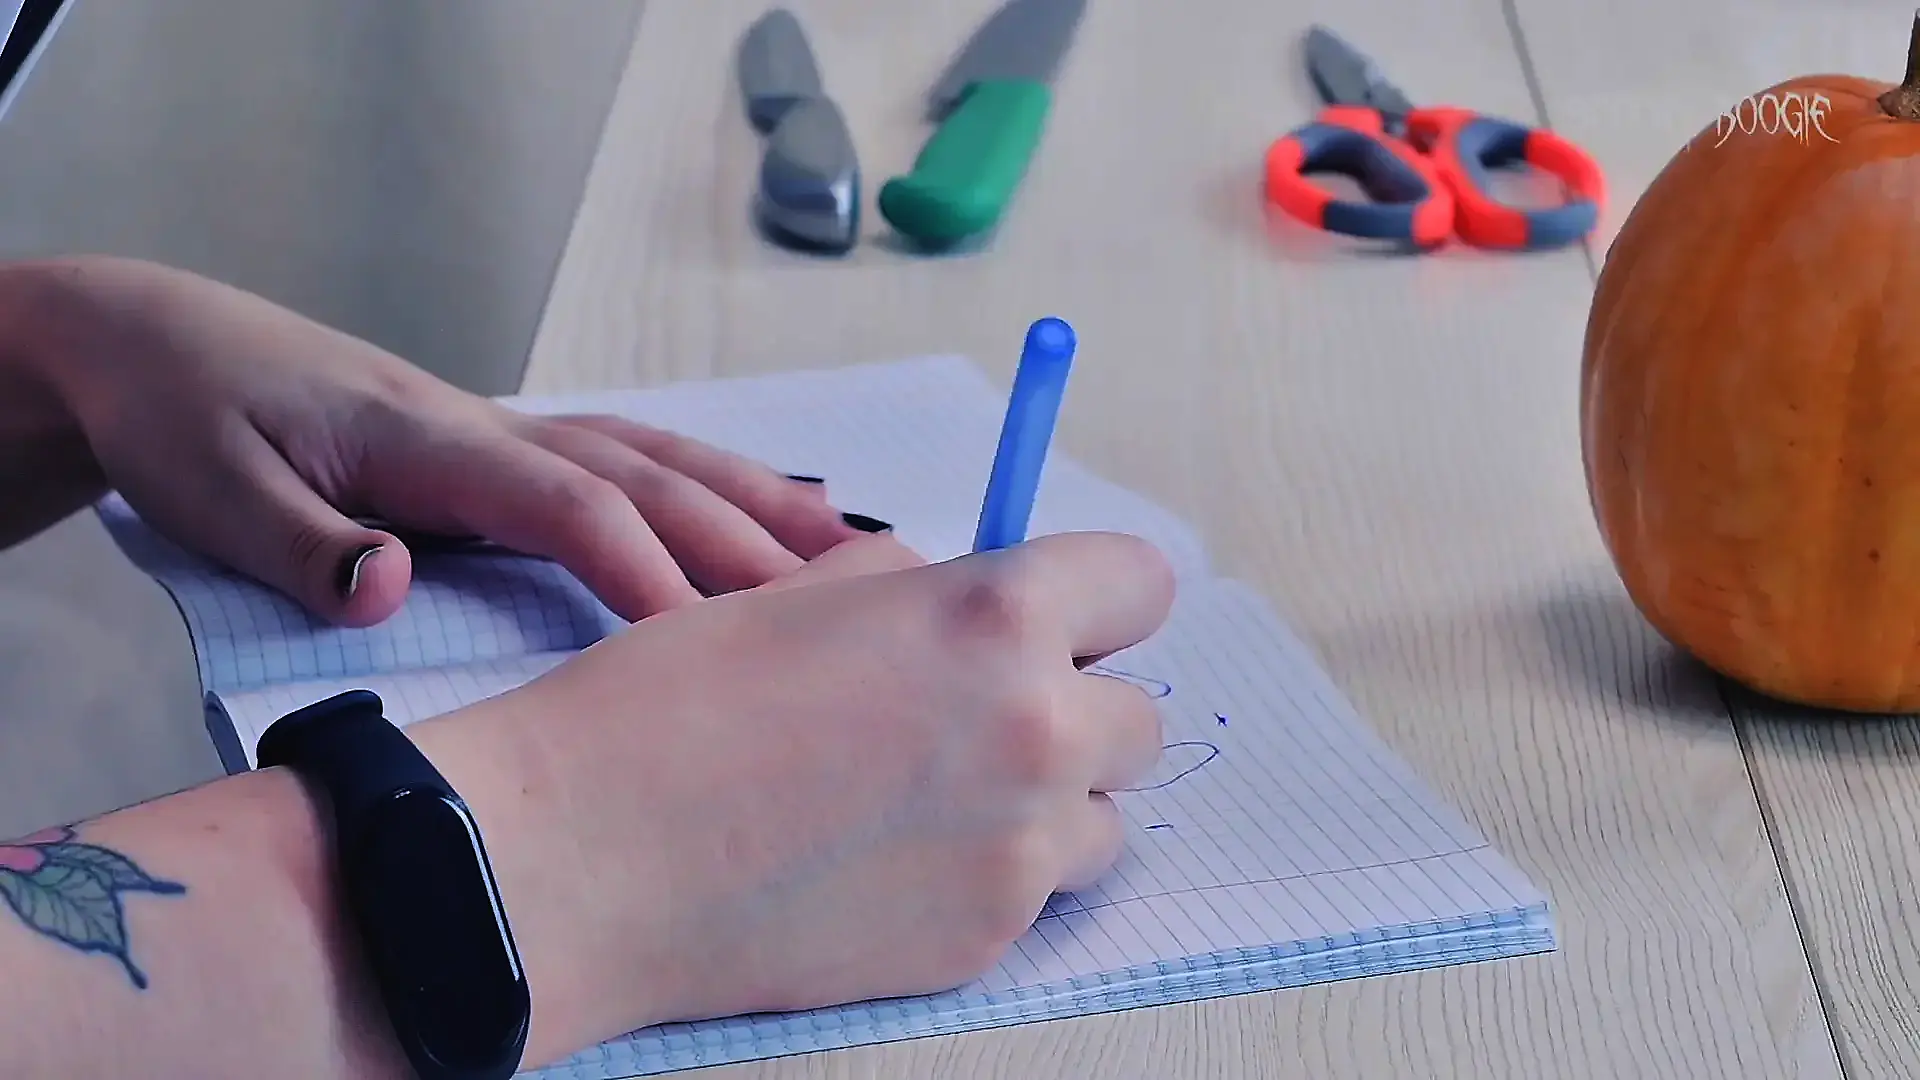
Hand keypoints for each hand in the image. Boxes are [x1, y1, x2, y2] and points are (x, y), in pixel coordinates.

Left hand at [17, 256, 867, 625]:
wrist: (167, 344)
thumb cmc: (192, 417)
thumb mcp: (211, 489)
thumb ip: (303, 543)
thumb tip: (391, 586)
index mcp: (431, 441)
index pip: (569, 504)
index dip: (646, 571)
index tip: (709, 645)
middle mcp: (493, 426)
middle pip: (648, 479)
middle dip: (748, 543)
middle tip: (845, 611)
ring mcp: (509, 429)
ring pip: (660, 458)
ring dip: (759, 501)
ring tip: (855, 551)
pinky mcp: (507, 445)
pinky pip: (636, 457)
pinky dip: (715, 482)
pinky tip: (768, 509)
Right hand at [455, 530, 1174, 1042]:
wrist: (588, 856)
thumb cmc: (671, 710)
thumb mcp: (804, 595)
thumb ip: (921, 588)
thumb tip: (960, 596)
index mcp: (998, 617)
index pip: (1142, 586)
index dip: (1098, 598)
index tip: (1065, 618)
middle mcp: (1036, 730)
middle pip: (1139, 715)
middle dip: (1075, 707)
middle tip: (979, 715)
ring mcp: (1020, 851)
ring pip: (1101, 818)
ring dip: (1047, 801)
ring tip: (933, 797)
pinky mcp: (985, 940)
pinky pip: (1036, 894)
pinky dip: (988, 874)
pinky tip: (891, 861)